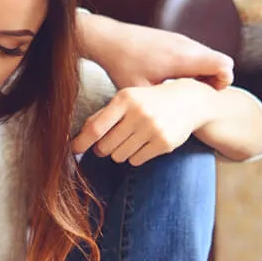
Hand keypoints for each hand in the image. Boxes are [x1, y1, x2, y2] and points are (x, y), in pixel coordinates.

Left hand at [72, 80, 215, 165]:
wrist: (189, 101)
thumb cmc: (149, 101)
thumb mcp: (127, 99)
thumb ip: (104, 115)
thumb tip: (81, 136)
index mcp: (125, 99)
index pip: (95, 127)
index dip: (81, 142)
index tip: (72, 150)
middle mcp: (138, 113)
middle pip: (105, 146)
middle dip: (103, 148)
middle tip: (110, 143)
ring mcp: (152, 129)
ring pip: (119, 156)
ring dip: (120, 153)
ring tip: (132, 139)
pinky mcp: (163, 143)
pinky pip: (135, 161)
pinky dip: (135, 156)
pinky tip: (145, 143)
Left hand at [82, 16, 233, 90]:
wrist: (109, 38)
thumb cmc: (123, 65)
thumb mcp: (139, 90)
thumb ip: (159, 105)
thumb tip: (170, 126)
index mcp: (182, 58)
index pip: (223, 66)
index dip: (223, 81)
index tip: (210, 94)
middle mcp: (187, 45)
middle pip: (221, 61)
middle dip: (215, 80)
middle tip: (201, 95)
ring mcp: (182, 39)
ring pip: (209, 57)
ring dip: (205, 74)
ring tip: (186, 91)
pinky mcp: (175, 39)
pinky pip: (197, 52)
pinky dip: (195, 67)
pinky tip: (175, 81)